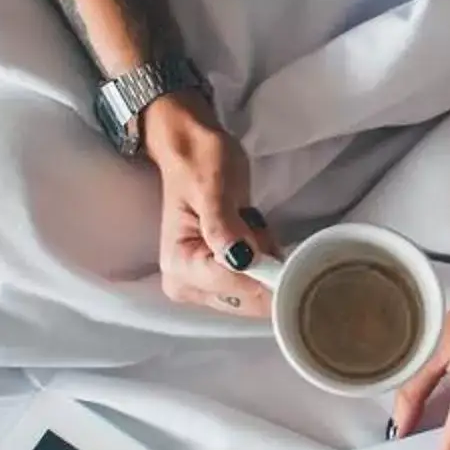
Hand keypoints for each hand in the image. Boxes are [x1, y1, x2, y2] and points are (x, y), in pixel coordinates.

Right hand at [142, 92, 276, 314]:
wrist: (190, 150)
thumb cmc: (200, 162)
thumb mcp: (214, 187)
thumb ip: (224, 226)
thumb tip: (241, 261)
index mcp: (179, 266)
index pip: (236, 286)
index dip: (266, 269)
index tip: (270, 237)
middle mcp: (185, 287)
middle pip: (246, 299)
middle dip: (264, 265)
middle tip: (253, 223)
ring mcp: (201, 288)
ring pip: (255, 294)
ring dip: (264, 260)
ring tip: (248, 224)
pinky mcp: (216, 283)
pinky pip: (254, 285)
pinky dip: (262, 261)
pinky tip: (250, 234)